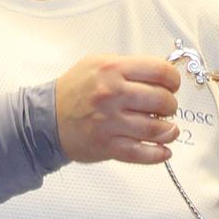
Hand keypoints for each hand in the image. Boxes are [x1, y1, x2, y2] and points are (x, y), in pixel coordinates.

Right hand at [54, 55, 180, 164]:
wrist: (46, 118)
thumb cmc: (74, 90)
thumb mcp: (97, 64)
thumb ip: (128, 67)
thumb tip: (162, 75)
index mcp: (112, 69)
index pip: (160, 71)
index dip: (173, 80)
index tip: (172, 86)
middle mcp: (112, 94)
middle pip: (161, 100)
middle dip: (170, 105)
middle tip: (166, 108)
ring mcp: (110, 121)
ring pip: (155, 128)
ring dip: (168, 130)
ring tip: (168, 129)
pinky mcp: (107, 145)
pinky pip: (140, 153)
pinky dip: (158, 154)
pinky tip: (164, 151)